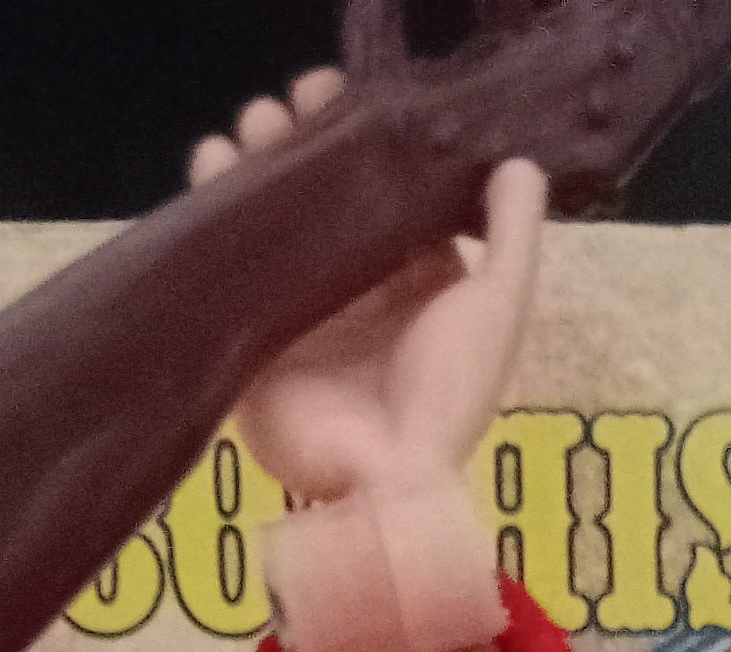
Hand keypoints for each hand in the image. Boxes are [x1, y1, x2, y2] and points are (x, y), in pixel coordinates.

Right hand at [195, 69, 546, 507]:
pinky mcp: (252, 330)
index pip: (380, 186)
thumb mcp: (497, 308)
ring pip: (269, 212)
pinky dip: (212, 204)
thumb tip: (519, 160)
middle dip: (298, 138)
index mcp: (409, 275)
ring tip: (251, 127)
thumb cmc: (446, 397)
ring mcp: (297, 305)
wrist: (378, 481)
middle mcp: (352, 284)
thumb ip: (512, 235)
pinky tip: (210, 164)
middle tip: (285, 106)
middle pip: (317, 191)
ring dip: (253, 159)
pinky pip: (226, 257)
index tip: (336, 92)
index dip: (357, 135)